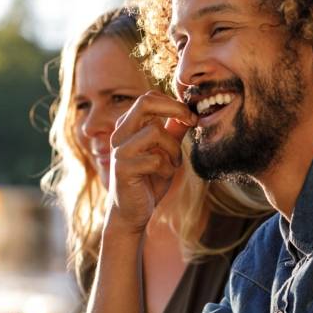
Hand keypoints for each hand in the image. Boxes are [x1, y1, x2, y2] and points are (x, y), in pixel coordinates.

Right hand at [104, 91, 196, 234]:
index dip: (174, 103)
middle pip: (144, 103)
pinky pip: (155, 159)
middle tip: (192, 120)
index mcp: (128, 126)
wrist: (132, 213)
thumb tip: (189, 113)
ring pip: (154, 131)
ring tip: (173, 164)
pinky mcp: (123, 169)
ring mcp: (120, 151)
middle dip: (174, 108)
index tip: (192, 117)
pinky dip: (167, 168)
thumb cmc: (149, 181)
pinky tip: (164, 177)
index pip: (149, 98)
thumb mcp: (166, 153)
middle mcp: (120, 134)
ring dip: (173, 149)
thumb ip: (174, 133)